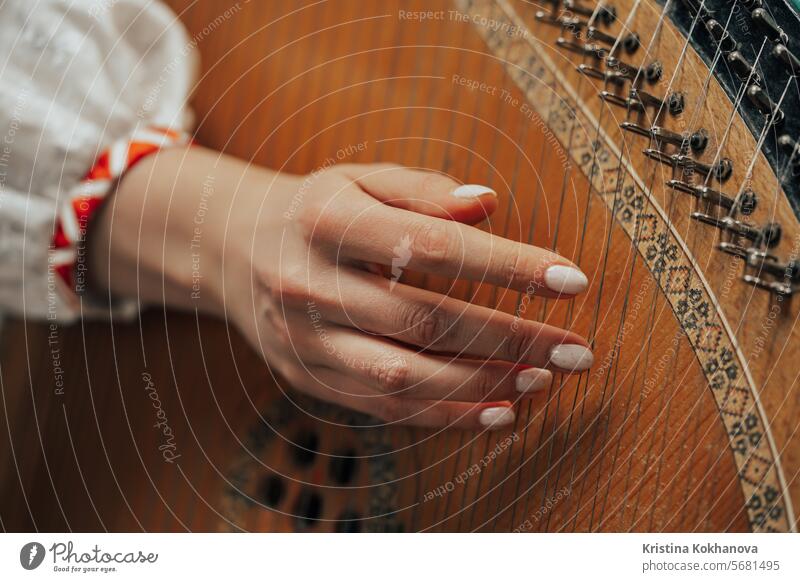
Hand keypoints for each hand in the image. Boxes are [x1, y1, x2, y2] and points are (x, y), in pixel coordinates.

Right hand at [91, 148, 592, 429]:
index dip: (506, 266)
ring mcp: (306, 340)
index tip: (572, 280)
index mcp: (327, 222)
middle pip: (425, 321)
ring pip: (405, 377)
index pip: (429, 247)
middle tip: (577, 349)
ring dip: (484, 384)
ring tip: (545, 380)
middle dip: (511, 338)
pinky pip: (385, 409)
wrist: (233, 249)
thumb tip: (489, 205)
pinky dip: (447, 416)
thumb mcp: (361, 179)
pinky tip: (499, 411)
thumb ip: (423, 190)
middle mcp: (310, 284)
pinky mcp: (310, 378)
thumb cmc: (316, 211)